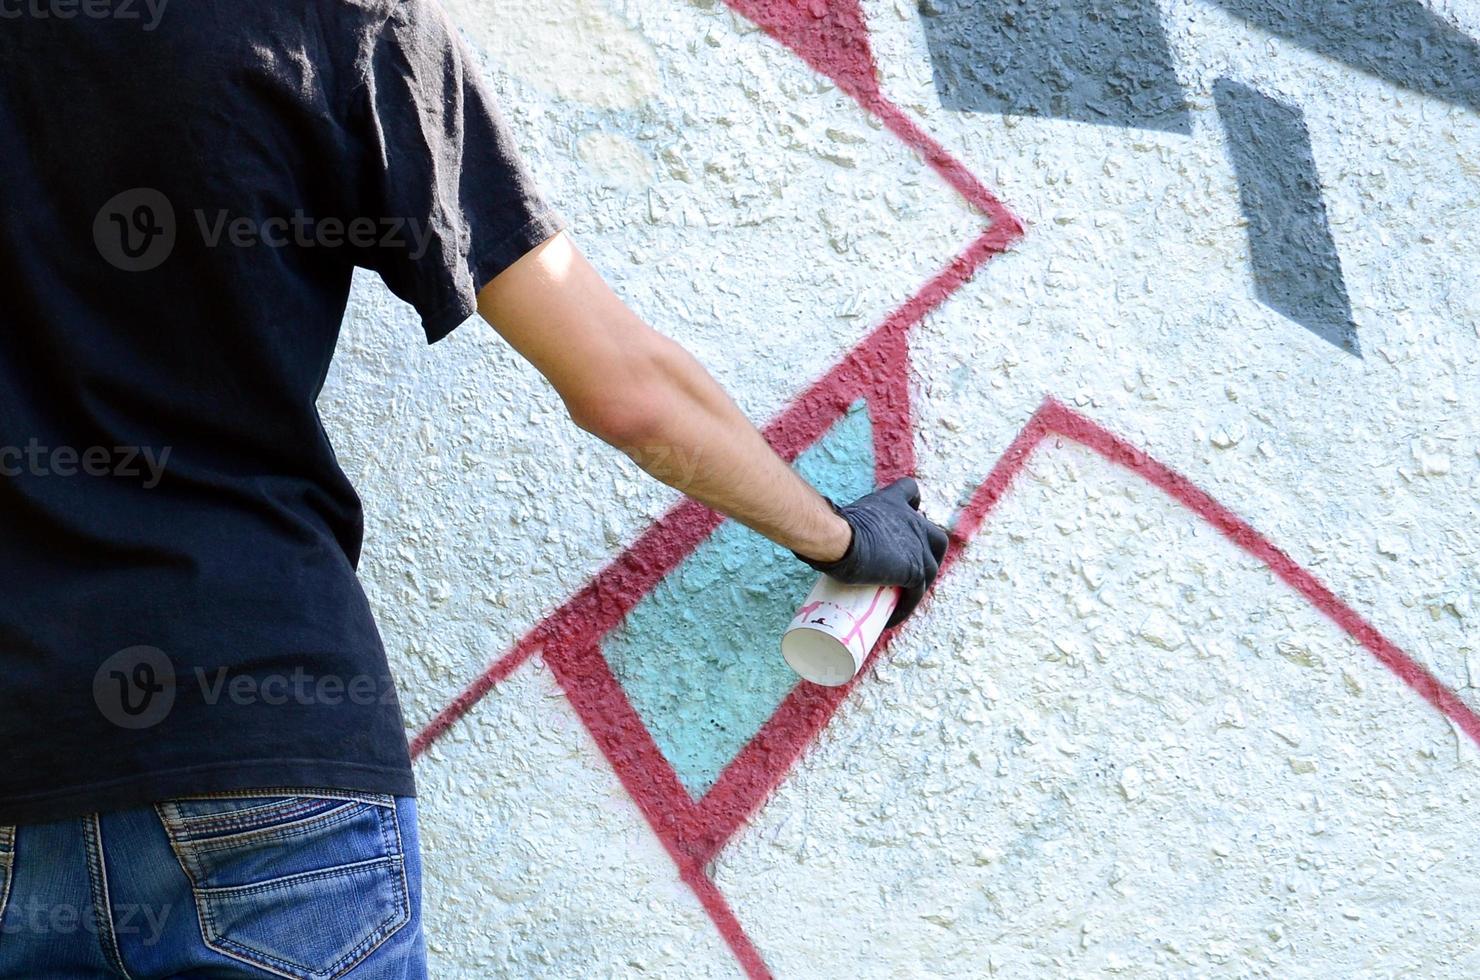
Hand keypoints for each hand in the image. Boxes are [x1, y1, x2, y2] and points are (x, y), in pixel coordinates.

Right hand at [793, 477, 950, 628]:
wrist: (837, 539)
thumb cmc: (827, 528)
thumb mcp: (837, 518)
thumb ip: (830, 525)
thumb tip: (806, 537)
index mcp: (891, 503)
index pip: (910, 492)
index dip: (911, 506)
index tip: (906, 516)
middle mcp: (911, 520)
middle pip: (935, 537)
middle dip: (928, 556)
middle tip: (908, 573)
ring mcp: (917, 545)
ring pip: (929, 570)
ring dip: (917, 586)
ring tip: (899, 601)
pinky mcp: (914, 569)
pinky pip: (916, 594)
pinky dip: (905, 607)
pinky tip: (891, 618)